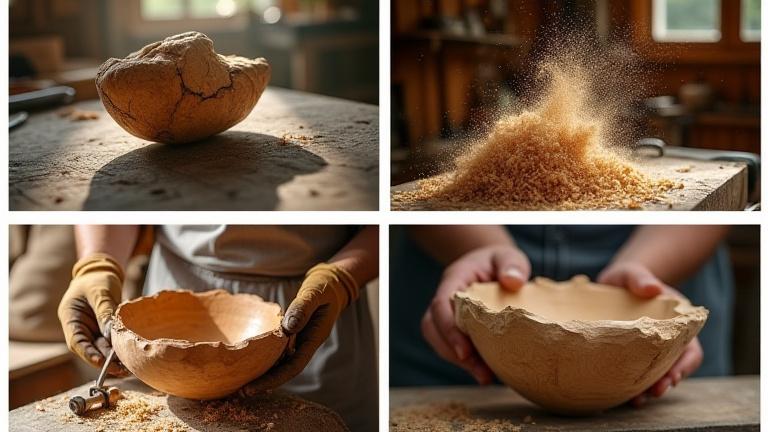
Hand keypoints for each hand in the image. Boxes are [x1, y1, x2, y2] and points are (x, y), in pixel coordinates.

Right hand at [57, 253, 127, 375]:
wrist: (102, 272)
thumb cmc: (97, 279)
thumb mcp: (100, 291)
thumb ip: (104, 311)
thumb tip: (111, 332)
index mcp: (70, 318)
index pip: (76, 341)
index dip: (88, 354)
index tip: (101, 362)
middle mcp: (80, 327)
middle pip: (90, 349)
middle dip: (105, 361)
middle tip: (122, 368)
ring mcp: (92, 329)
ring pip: (102, 348)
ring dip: (114, 358)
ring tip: (129, 366)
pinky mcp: (103, 330)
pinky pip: (111, 342)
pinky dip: (119, 350)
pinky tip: (131, 356)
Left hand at [240, 263, 358, 394]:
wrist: (330, 286)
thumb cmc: (323, 289)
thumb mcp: (314, 294)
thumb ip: (302, 308)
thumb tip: (287, 327)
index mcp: (313, 339)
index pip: (293, 367)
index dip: (273, 379)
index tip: (253, 387)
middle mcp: (305, 345)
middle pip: (284, 371)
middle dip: (264, 383)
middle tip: (239, 393)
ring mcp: (298, 342)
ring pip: (280, 363)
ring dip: (263, 374)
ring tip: (239, 383)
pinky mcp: (291, 336)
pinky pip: (276, 351)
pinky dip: (264, 359)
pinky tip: (248, 362)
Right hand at [422, 245, 530, 384]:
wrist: (493, 266)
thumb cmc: (500, 262)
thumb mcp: (508, 256)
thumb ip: (511, 265)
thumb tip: (513, 282)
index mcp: (454, 279)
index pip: (441, 304)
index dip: (449, 329)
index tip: (466, 352)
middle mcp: (444, 298)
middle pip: (433, 327)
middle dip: (452, 352)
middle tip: (480, 372)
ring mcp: (446, 314)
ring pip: (438, 340)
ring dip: (458, 362)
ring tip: (485, 376)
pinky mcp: (455, 328)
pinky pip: (451, 347)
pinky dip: (466, 362)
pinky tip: (486, 372)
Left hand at [598, 262, 702, 406]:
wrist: (613, 283)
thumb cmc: (628, 278)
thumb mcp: (633, 273)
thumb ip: (641, 278)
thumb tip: (653, 287)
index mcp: (676, 323)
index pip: (689, 349)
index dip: (684, 364)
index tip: (673, 376)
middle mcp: (667, 340)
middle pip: (674, 367)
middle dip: (667, 382)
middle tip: (655, 392)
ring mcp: (648, 349)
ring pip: (655, 374)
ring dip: (648, 388)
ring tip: (637, 400)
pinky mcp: (630, 354)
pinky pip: (635, 373)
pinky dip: (631, 384)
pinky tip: (621, 394)